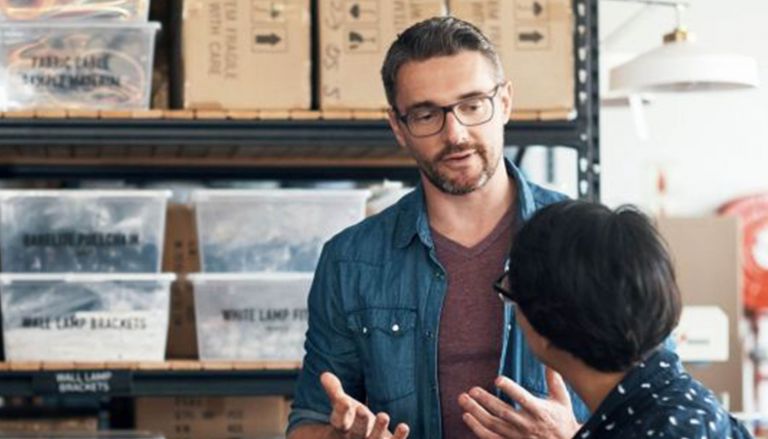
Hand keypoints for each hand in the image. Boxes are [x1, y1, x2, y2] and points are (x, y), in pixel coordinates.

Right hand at [321, 372, 409, 438]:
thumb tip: (324, 374)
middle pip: (356, 433)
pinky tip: (404, 426)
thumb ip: (334, 391)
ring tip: (384, 415)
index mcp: (341, 427)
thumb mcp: (341, 405)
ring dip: (379, 430)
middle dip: (360, 423)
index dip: (341, 411)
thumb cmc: (351, 419)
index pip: (338, 420)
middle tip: (362, 409)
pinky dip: (398, 438)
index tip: (344, 401)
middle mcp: (354, 438)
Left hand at [458, 368, 579, 438]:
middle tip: (472, 390)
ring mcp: (517, 436)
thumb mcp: (562, 401)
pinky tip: (467, 417)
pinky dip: (477, 429)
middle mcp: (527, 425)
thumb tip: (550, 360)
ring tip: (463, 400)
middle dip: (486, 401)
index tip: (498, 379)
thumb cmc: (562, 421)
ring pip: (493, 425)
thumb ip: (554, 381)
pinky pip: (490, 438)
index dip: (510, 389)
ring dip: (476, 413)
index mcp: (539, 411)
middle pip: (503, 412)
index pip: (523, 399)